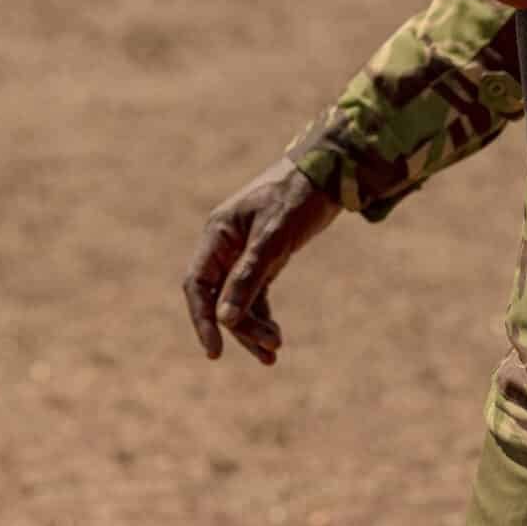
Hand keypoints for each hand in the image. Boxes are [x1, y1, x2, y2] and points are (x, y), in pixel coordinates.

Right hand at [182, 157, 340, 364]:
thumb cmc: (297, 197)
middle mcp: (225, 246)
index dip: (201, 319)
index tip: (215, 351)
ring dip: (253, 327)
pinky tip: (274, 339)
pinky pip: (255, 297)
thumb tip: (224, 320)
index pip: (197, 284)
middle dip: (241, 326)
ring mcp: (243, 254)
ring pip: (238, 301)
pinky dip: (262, 317)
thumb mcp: (273, 238)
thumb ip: (247, 277)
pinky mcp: (264, 260)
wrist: (328, 174)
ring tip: (275, 350)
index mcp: (218, 234)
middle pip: (219, 298)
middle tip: (271, 348)